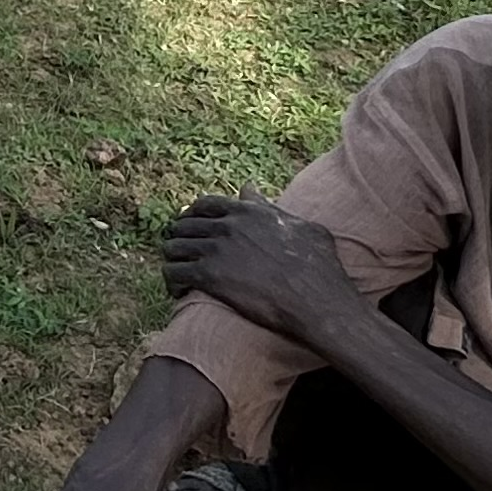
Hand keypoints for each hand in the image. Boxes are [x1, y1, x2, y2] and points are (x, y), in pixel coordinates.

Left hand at [160, 194, 368, 349]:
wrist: (317, 301)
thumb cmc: (319, 267)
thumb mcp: (303, 227)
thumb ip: (270, 207)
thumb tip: (249, 189)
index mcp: (247, 212)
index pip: (204, 204)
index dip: (192, 215)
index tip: (189, 226)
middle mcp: (227, 225)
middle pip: (183, 225)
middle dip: (179, 238)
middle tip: (181, 254)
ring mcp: (216, 249)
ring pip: (173, 247)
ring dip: (173, 260)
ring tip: (178, 275)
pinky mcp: (208, 275)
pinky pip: (174, 273)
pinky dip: (171, 282)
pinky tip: (179, 292)